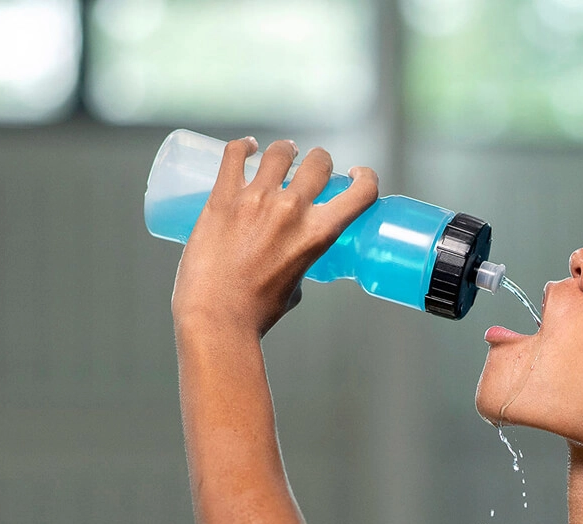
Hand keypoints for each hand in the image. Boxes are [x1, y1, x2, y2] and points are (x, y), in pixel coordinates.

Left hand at [171, 137, 378, 336]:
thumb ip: (299, 263)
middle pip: (317, 163)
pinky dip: (244, 147)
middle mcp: (292, 209)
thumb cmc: (257, 311)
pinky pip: (235, 155)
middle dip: (319, 162)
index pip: (360, 192)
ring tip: (282, 153)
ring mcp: (256, 198)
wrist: (217, 317)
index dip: (365, 178)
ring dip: (285, 151)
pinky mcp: (223, 197)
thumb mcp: (297, 286)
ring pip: (279, 153)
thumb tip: (291, 256)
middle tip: (313, 167)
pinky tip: (247, 147)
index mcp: (318, 233)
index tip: (357, 176)